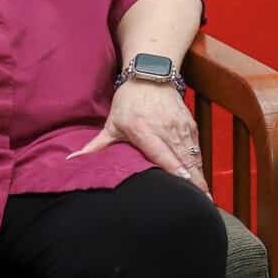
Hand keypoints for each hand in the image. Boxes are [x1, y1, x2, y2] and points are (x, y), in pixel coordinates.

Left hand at [75, 80, 206, 191]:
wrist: (150, 74)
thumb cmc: (129, 101)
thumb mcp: (111, 124)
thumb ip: (95, 146)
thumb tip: (71, 162)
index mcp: (144, 131)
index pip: (162, 154)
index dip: (175, 169)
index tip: (185, 184)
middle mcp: (165, 129)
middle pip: (183, 159)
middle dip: (194, 181)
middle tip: (203, 202)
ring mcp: (179, 126)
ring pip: (193, 154)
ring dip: (199, 175)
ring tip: (206, 196)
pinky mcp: (189, 123)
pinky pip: (197, 146)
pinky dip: (199, 162)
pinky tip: (201, 178)